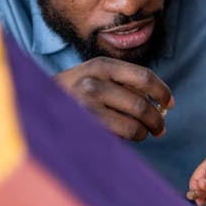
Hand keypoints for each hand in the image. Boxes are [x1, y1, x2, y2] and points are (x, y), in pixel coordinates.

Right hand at [55, 57, 173, 140]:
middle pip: (142, 105)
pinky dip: (130, 140)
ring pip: (135, 124)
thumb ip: (125, 84)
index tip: (169, 104)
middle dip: (157, 120)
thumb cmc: (74, 95)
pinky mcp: (85, 126)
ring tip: (141, 134)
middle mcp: (94, 81)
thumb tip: (163, 105)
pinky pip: (121, 136)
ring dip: (144, 133)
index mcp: (102, 65)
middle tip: (160, 129)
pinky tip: (125, 138)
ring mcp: (87, 105)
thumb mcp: (96, 78)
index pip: (144, 77)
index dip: (162, 92)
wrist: (37, 106)